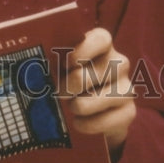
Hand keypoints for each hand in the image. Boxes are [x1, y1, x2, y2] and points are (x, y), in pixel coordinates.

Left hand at [62, 27, 136, 153]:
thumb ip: (53, 60)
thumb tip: (34, 62)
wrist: (89, 111)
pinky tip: (78, 123)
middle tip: (58, 92)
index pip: (102, 39)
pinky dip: (91, 124)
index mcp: (102, 44)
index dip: (84, 49)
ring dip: (82, 104)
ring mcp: (126, 87)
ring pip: (107, 95)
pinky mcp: (130, 112)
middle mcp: (119, 63)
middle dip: (73, 84)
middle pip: (100, 69)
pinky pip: (111, 119)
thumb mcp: (60, 67)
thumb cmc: (68, 80)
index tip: (65, 62)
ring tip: (70, 108)